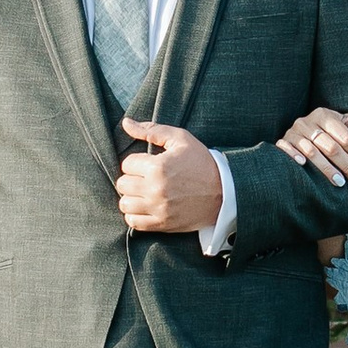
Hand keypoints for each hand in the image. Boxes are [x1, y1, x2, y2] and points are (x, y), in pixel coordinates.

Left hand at [115, 119, 223, 233]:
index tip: (148, 164)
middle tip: (145, 178)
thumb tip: (126, 123)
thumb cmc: (202, 162)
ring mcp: (158, 208)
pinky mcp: (162, 224)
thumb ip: (151, 130)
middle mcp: (155, 189)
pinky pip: (134, 222)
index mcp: (157, 167)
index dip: (136, 162)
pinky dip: (135, 215)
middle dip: (132, 178)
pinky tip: (145, 207)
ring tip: (143, 192)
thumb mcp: (181, 139)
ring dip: (131, 197)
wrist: (224, 191)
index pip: (127, 164)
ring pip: (125, 204)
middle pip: (122, 184)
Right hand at [276, 104, 347, 185]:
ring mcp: (293, 132)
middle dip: (347, 166)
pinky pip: (286, 148)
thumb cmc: (334, 129)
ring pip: (312, 152)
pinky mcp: (283, 142)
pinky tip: (303, 165)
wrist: (308, 129)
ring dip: (327, 169)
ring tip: (340, 183)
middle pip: (331, 147)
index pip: (346, 138)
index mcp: (325, 115)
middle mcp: (307, 122)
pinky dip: (293, 156)